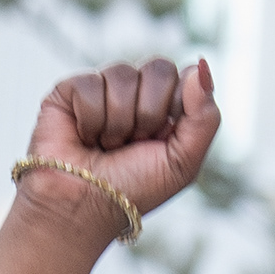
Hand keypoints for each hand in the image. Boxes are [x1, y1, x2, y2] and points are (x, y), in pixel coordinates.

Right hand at [0, 58, 222, 273]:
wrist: (83, 208)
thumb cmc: (132, 190)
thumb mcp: (183, 163)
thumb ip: (205, 116)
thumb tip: (199, 64)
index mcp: (167, 107)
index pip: (184, 75)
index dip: (176, 106)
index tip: (161, 139)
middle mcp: (136, 93)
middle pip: (159, 69)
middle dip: (148, 115)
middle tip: (132, 145)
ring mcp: (103, 88)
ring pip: (123, 75)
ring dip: (118, 123)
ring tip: (105, 146)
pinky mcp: (70, 90)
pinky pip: (90, 84)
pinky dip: (90, 120)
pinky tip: (83, 138)